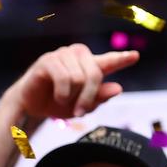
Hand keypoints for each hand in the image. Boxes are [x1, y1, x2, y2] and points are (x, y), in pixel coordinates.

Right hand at [8, 44, 137, 119]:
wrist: (31, 106)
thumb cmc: (59, 103)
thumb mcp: (83, 105)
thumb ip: (100, 97)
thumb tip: (118, 88)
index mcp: (90, 66)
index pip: (109, 61)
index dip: (122, 58)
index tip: (135, 56)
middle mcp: (78, 55)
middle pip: (96, 75)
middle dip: (89, 98)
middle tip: (80, 112)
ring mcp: (63, 55)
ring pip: (79, 78)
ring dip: (72, 97)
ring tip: (63, 100)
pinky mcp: (48, 60)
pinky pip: (64, 79)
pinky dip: (62, 94)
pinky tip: (57, 96)